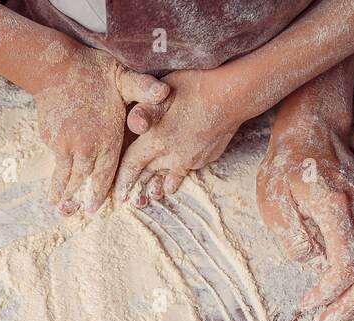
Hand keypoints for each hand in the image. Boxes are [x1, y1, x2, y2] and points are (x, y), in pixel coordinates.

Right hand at [34, 45, 167, 214]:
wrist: (56, 67)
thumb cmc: (93, 71)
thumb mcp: (124, 78)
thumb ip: (144, 89)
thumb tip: (165, 92)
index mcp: (108, 137)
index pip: (106, 174)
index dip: (101, 193)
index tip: (95, 207)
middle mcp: (86, 146)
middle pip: (83, 180)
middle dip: (79, 198)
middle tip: (78, 212)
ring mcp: (66, 145)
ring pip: (66, 176)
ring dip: (62, 193)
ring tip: (59, 206)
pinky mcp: (51, 140)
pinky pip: (56, 162)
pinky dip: (55, 176)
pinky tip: (54, 186)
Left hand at [116, 69, 240, 204]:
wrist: (236, 94)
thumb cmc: (198, 85)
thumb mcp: (166, 91)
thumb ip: (145, 109)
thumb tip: (133, 124)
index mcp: (158, 140)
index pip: (133, 165)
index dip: (123, 180)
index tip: (117, 194)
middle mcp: (173, 156)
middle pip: (148, 177)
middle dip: (137, 189)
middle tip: (130, 201)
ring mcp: (191, 160)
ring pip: (169, 181)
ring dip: (158, 188)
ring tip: (152, 195)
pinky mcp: (206, 159)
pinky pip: (186, 171)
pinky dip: (177, 175)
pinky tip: (175, 176)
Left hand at [256, 119, 353, 320]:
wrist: (312, 131)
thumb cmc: (287, 167)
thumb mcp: (272, 203)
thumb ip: (292, 239)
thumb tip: (314, 267)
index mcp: (336, 204)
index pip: (344, 265)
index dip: (326, 294)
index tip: (306, 305)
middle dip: (349, 305)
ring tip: (343, 313)